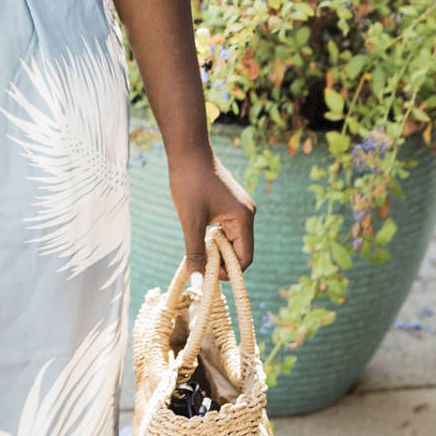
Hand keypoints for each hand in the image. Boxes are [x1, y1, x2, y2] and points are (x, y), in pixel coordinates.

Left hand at [168, 147, 255, 274]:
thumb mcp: (190, 221)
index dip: (227, 271)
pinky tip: (199, 233)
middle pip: (239, 251)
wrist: (187, 151)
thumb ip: (196, 254)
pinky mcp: (231, 205)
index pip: (244, 259)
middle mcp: (247, 214)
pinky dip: (215, 237)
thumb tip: (198, 284)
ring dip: (216, 249)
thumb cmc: (189, 183)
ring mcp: (241, 209)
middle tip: (198, 261)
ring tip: (197, 244)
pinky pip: (228, 230)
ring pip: (232, 241)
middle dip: (220, 261)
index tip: (206, 273)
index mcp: (244, 218)